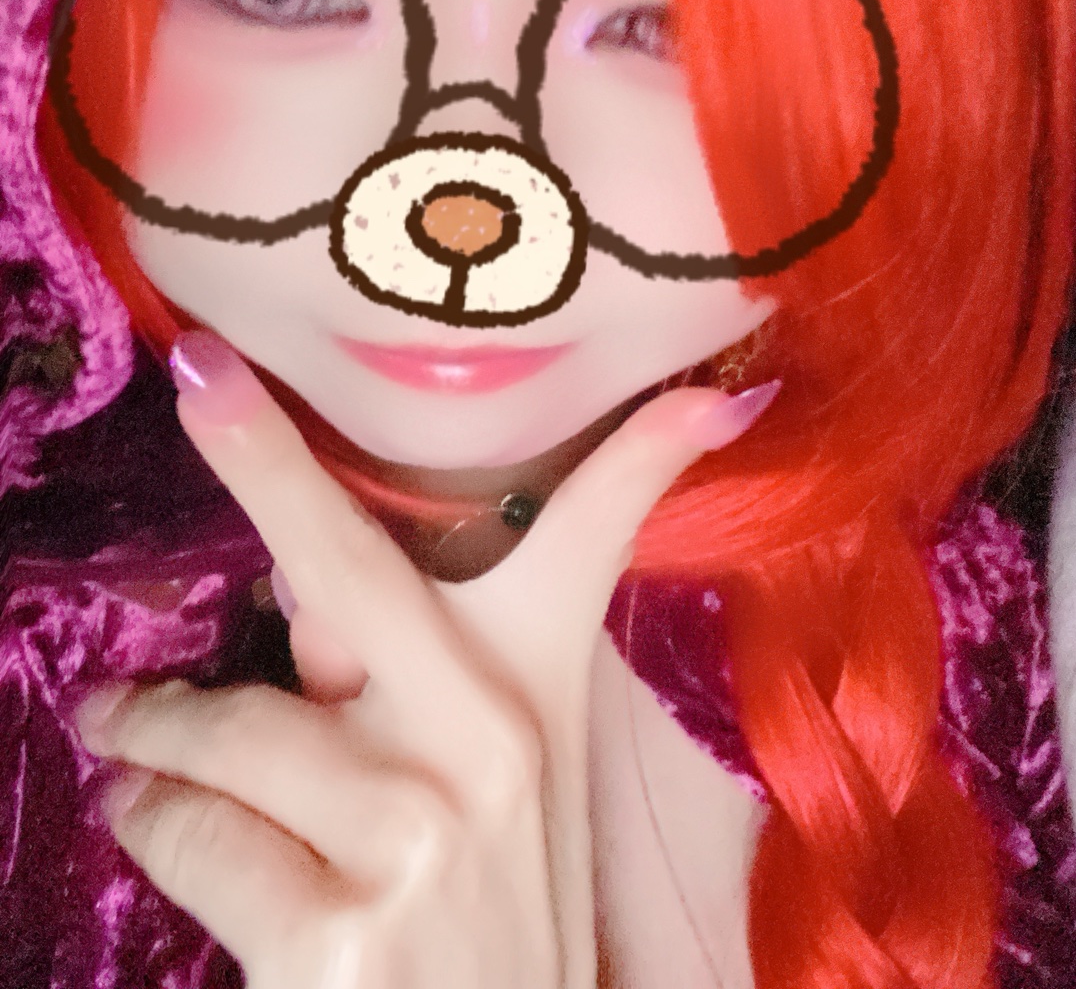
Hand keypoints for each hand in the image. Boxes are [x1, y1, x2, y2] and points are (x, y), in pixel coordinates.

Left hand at [76, 335, 777, 988]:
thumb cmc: (479, 909)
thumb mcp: (485, 782)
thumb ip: (411, 684)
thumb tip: (297, 604)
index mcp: (537, 685)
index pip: (604, 537)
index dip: (649, 450)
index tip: (706, 391)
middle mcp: (493, 740)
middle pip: (356, 571)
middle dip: (269, 462)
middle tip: (197, 382)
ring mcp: (422, 834)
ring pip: (228, 728)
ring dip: (153, 732)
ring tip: (130, 737)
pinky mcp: (344, 935)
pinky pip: (190, 830)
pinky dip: (150, 818)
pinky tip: (151, 815)